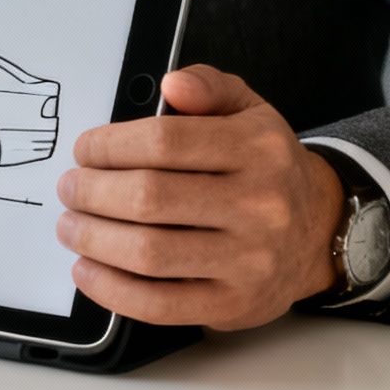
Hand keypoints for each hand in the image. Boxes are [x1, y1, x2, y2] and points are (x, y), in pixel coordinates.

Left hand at [54, 64, 344, 330]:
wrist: (319, 233)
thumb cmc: (264, 170)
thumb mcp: (249, 112)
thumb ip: (209, 87)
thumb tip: (172, 84)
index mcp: (258, 149)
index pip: (163, 142)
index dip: (108, 146)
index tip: (84, 152)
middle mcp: (260, 205)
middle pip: (148, 199)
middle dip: (91, 193)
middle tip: (70, 189)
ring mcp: (249, 261)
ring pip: (148, 253)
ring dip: (92, 239)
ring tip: (71, 226)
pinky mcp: (234, 305)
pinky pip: (158, 305)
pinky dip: (110, 289)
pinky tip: (86, 269)